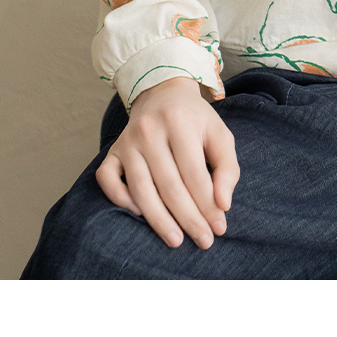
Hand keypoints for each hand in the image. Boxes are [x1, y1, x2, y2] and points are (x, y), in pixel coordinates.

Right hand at [96, 77, 238, 251]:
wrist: (161, 94)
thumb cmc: (195, 122)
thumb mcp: (220, 136)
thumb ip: (228, 168)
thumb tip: (223, 205)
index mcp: (179, 122)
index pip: (195, 175)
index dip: (208, 206)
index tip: (219, 228)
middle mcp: (149, 131)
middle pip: (169, 186)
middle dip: (188, 218)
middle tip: (203, 241)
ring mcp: (126, 141)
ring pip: (140, 189)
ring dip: (159, 220)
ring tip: (175, 241)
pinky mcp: (112, 151)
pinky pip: (108, 180)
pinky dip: (121, 200)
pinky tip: (140, 214)